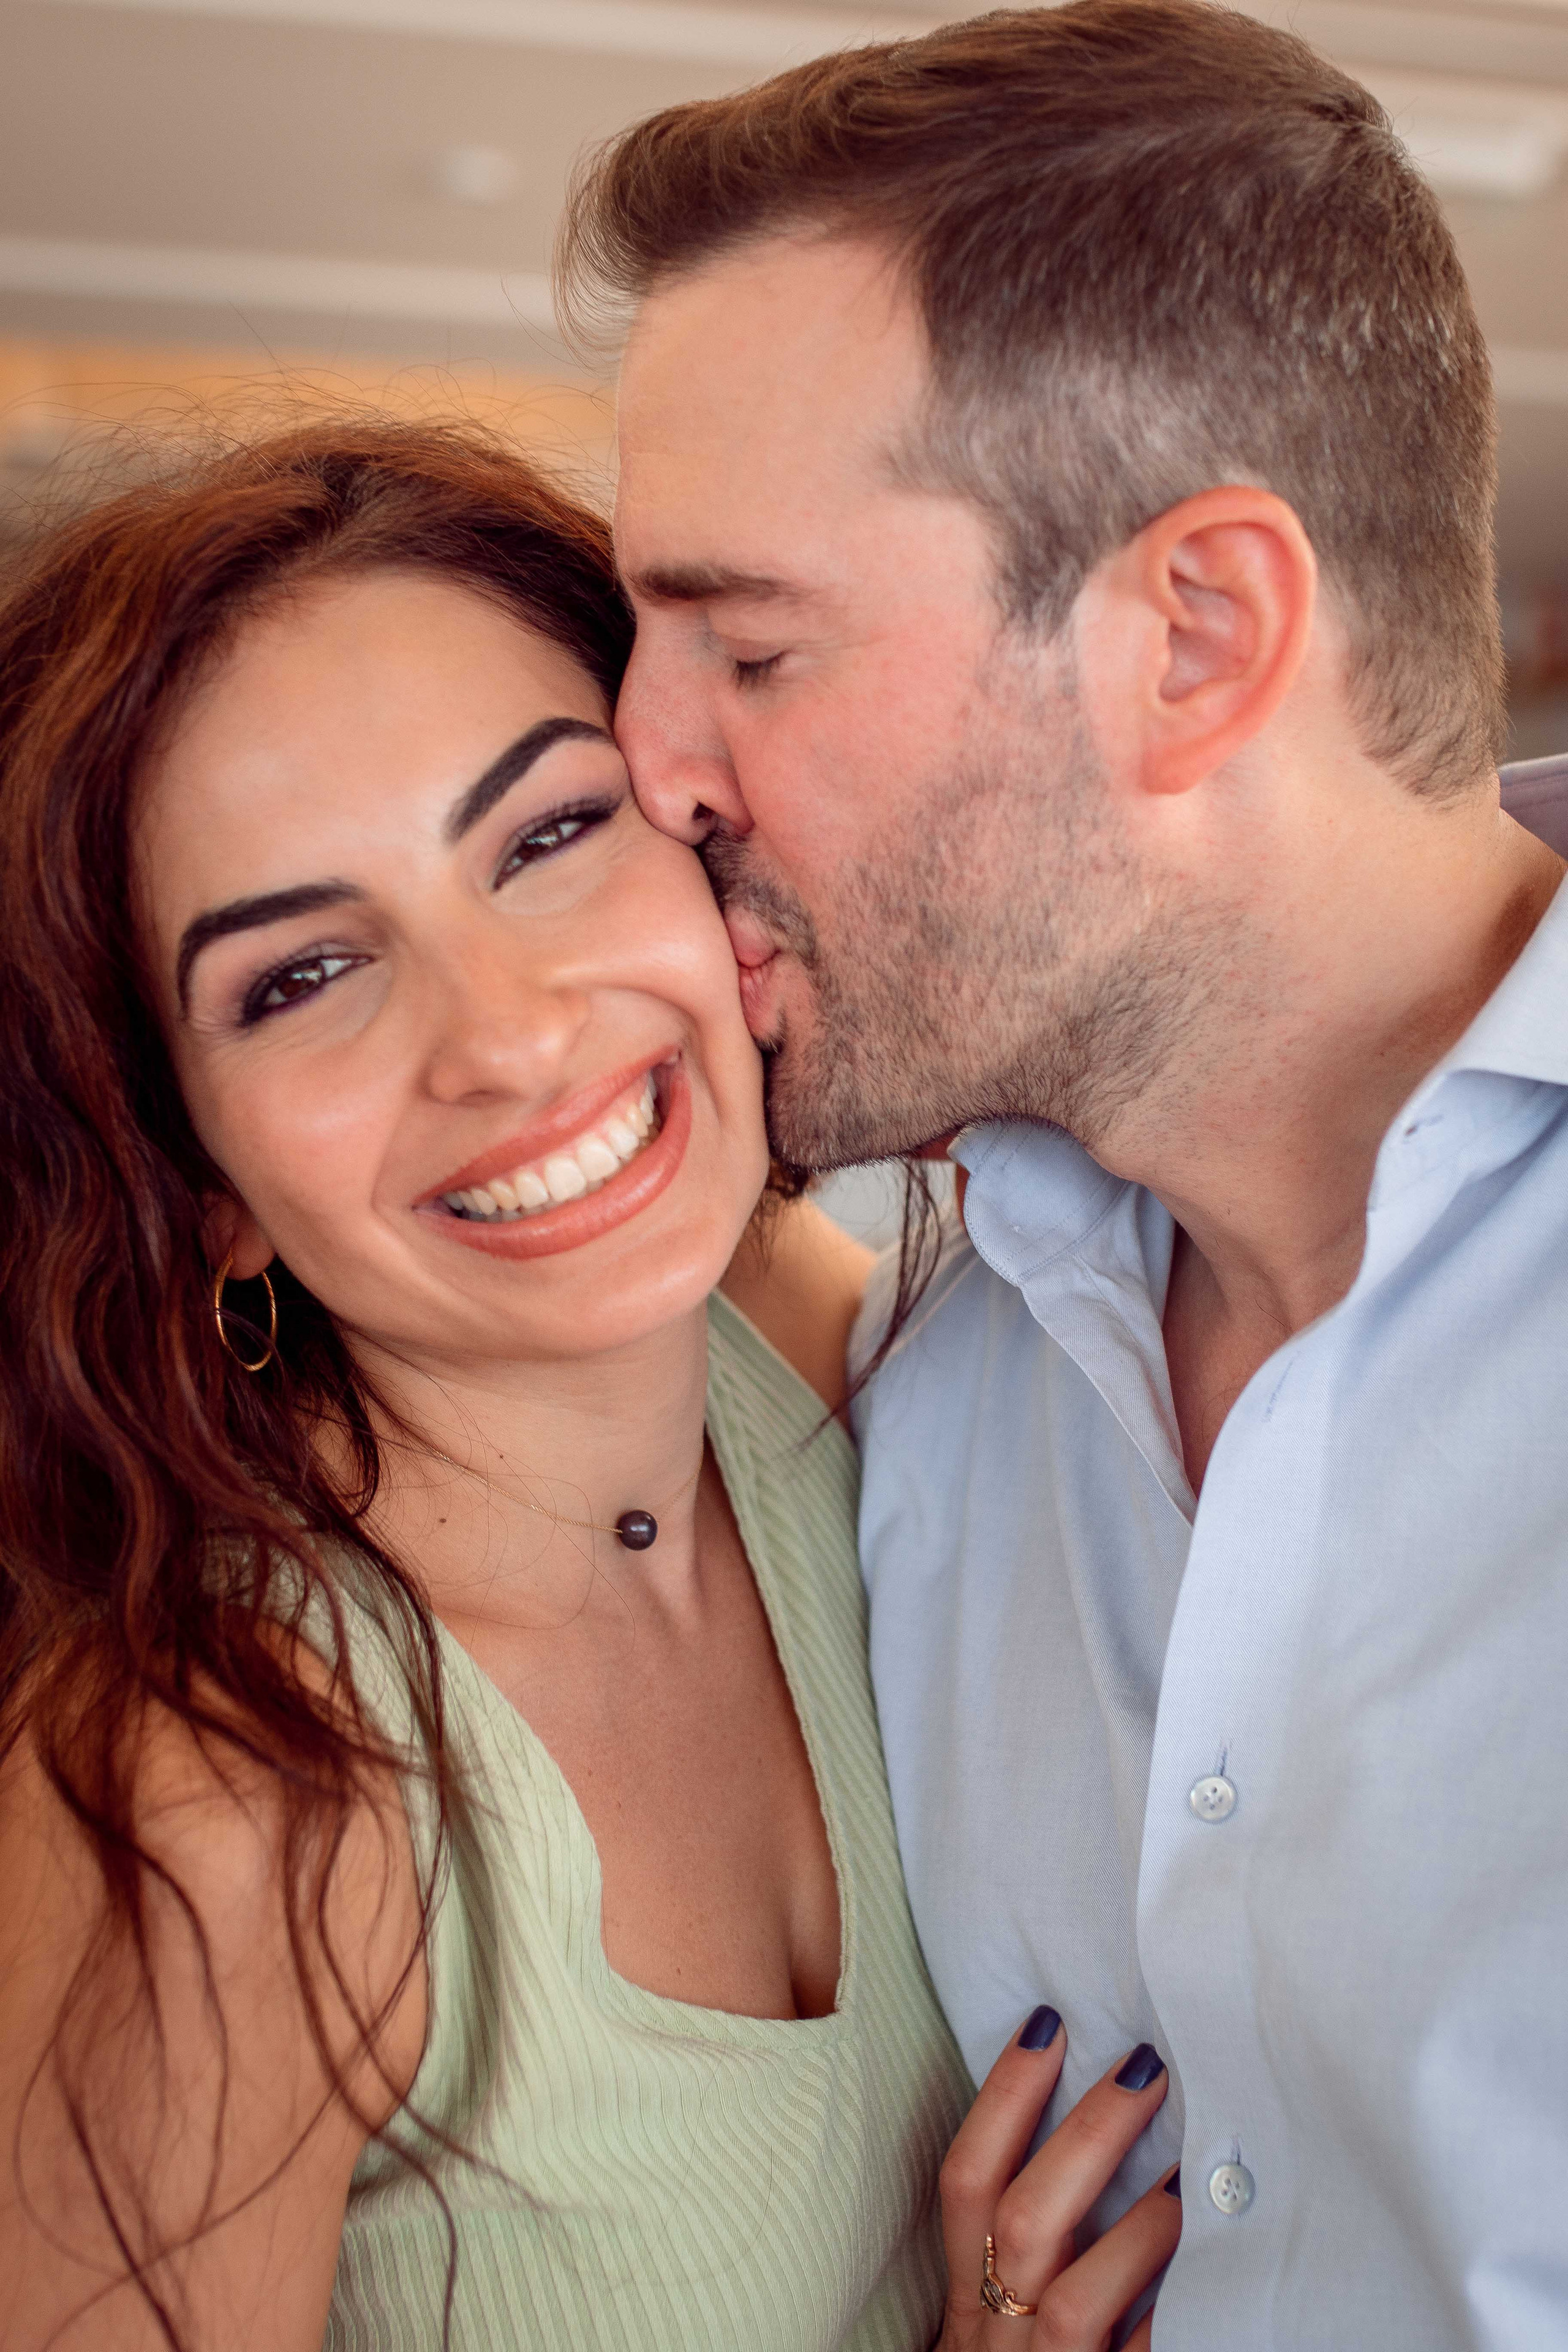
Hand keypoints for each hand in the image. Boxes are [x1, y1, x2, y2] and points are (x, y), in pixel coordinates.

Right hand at [936, 2011, 1181, 2351]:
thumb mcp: (991, 2319)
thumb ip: (1027, 2245)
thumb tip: (1093, 2128)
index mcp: (963, 2302)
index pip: (966, 2181)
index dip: (1003, 2097)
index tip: (1049, 2022)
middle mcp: (995, 2338)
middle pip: (1025, 2219)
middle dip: (1086, 2135)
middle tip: (1148, 2066)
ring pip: (1077, 2299)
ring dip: (1139, 2228)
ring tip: (1189, 2176)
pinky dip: (1178, 2324)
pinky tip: (1220, 2280)